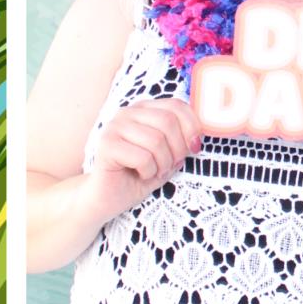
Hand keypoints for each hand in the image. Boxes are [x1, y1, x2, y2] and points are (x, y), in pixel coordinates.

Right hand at [82, 97, 202, 220]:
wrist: (108, 198)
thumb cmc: (139, 175)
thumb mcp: (168, 155)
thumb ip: (181, 140)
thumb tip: (197, 135)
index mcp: (144, 109)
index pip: (177, 105)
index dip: (192, 128)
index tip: (193, 148)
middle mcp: (127, 112)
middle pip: (168, 121)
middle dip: (177, 149)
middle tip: (170, 166)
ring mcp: (114, 127)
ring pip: (156, 140)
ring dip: (163, 163)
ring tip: (155, 172)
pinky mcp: (106, 145)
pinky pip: (142, 157)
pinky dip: (148, 171)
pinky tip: (140, 175)